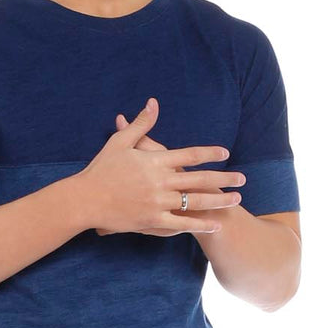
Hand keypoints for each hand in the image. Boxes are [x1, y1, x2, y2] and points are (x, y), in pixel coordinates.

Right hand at [79, 98, 244, 238]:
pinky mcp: (152, 221)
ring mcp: (157, 203)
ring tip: (236, 200)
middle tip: (242, 178)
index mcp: (154, 161)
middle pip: (198, 179)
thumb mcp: (120, 142)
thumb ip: (141, 124)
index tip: (225, 153)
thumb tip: (153, 102)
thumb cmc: (101, 169)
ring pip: (195, 202)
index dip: (209, 153)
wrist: (85, 199)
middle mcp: (160, 182)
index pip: (189, 155)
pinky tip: (215, 224)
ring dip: (218, 201)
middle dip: (223, 178)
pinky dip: (199, 224)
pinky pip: (181, 224)